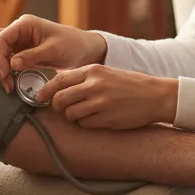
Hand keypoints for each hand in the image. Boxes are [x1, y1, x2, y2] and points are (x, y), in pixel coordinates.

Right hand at [0, 15, 106, 92]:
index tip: (5, 76)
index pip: (1, 39)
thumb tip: (12, 63)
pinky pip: (4, 52)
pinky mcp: (24, 50)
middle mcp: (21, 29)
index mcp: (26, 24)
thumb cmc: (73, 45)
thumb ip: (33, 56)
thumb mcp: (54, 50)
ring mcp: (21, 39)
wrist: (87, 49)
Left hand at [39, 65, 177, 128]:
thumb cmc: (129, 84)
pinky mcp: (107, 119)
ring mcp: (100, 103)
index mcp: (93, 71)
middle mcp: (94, 85)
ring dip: (72, 116)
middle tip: (62, 109)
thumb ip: (83, 78)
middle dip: (57, 107)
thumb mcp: (105, 73)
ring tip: (85, 113)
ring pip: (70, 114)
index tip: (40, 96)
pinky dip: (86, 123)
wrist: (155, 95)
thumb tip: (57, 88)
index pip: (59, 80)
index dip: (46, 90)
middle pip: (60, 99)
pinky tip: (97, 118)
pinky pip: (84, 124)